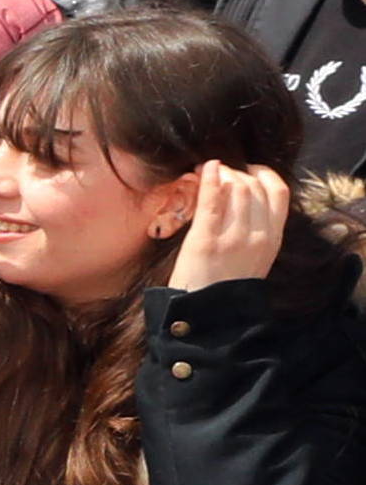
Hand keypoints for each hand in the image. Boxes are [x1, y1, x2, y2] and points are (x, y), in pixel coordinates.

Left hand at [176, 160, 288, 294]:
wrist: (207, 316)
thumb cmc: (223, 285)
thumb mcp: (254, 257)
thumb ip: (257, 230)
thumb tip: (246, 196)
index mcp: (273, 239)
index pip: (279, 192)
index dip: (263, 174)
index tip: (248, 169)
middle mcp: (258, 235)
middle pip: (254, 186)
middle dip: (235, 172)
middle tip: (218, 172)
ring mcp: (233, 237)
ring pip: (236, 188)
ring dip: (220, 174)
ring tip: (204, 173)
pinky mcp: (206, 240)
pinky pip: (212, 201)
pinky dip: (209, 179)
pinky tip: (204, 168)